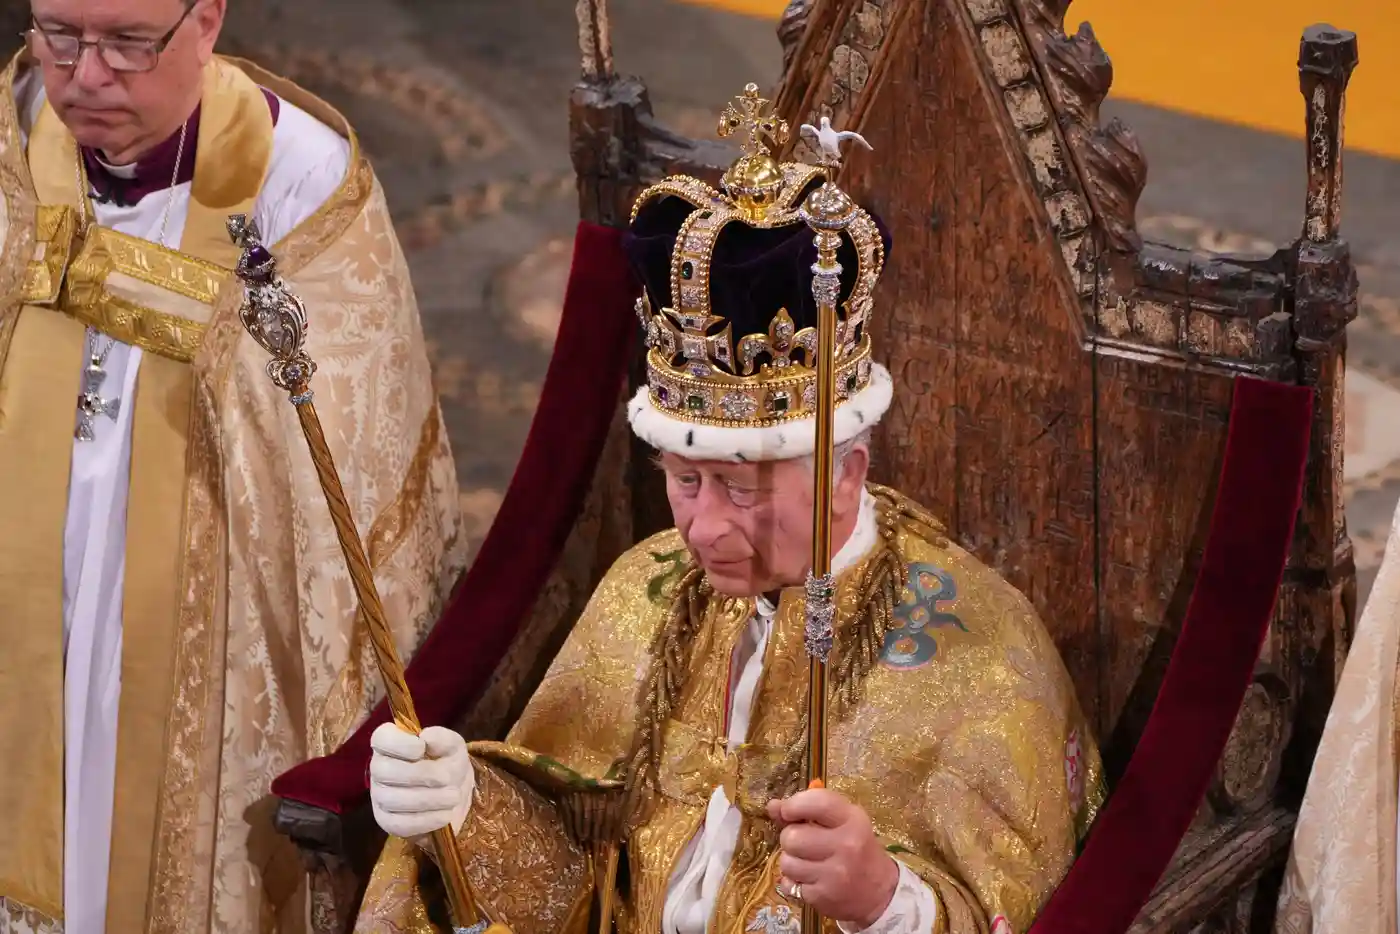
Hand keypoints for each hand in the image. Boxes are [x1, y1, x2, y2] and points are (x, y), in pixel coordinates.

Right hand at [369, 722, 474, 839]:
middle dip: (418, 774)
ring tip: (453, 797)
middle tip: (446, 778)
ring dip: (427, 799)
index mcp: (391, 743)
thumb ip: (443, 738)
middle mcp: (379, 768)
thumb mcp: (453, 747)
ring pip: (392, 799)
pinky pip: (398, 823)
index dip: (398, 743)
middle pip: (383, 770)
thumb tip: (426, 737)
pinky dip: (425, 820)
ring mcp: (380, 796)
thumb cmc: (448, 763)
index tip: (421, 748)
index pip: (381, 738)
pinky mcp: (386, 820)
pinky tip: (445, 814)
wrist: (454, 795)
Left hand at [767, 787, 899, 928]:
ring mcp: (835, 874)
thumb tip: (773, 806)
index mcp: (852, 820)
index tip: (787, 812)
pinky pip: (788, 884)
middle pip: (792, 836)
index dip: (794, 805)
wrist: (878, 892)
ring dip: (790, 861)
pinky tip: (809, 879)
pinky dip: (793, 882)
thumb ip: (806, 810)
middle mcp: (846, 845)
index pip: (816, 802)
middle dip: (790, 838)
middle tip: (803, 843)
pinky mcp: (823, 897)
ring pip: (786, 862)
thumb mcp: (840, 822)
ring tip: (807, 862)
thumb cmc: (856, 848)